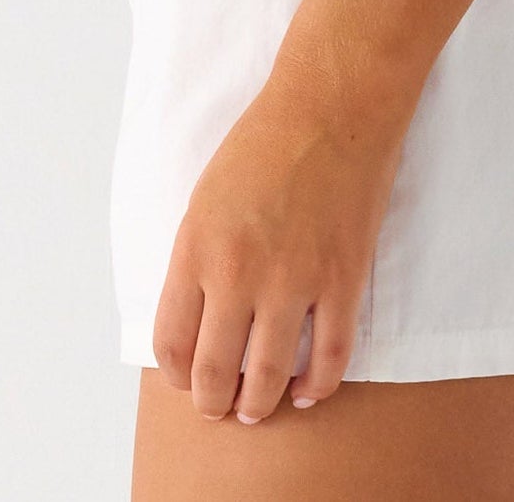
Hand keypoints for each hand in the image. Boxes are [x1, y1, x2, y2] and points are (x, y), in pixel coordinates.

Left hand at [151, 61, 414, 423]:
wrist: (331, 105)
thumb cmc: (264, 140)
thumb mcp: (205, 196)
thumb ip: (198, 258)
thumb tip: (199, 316)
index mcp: (196, 248)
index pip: (171, 342)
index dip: (176, 374)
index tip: (186, 380)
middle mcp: (238, 273)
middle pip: (214, 371)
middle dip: (213, 401)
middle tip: (220, 406)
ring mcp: (293, 280)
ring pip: (269, 376)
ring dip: (259, 403)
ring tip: (257, 408)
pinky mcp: (341, 279)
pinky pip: (329, 357)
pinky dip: (317, 385)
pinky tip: (307, 391)